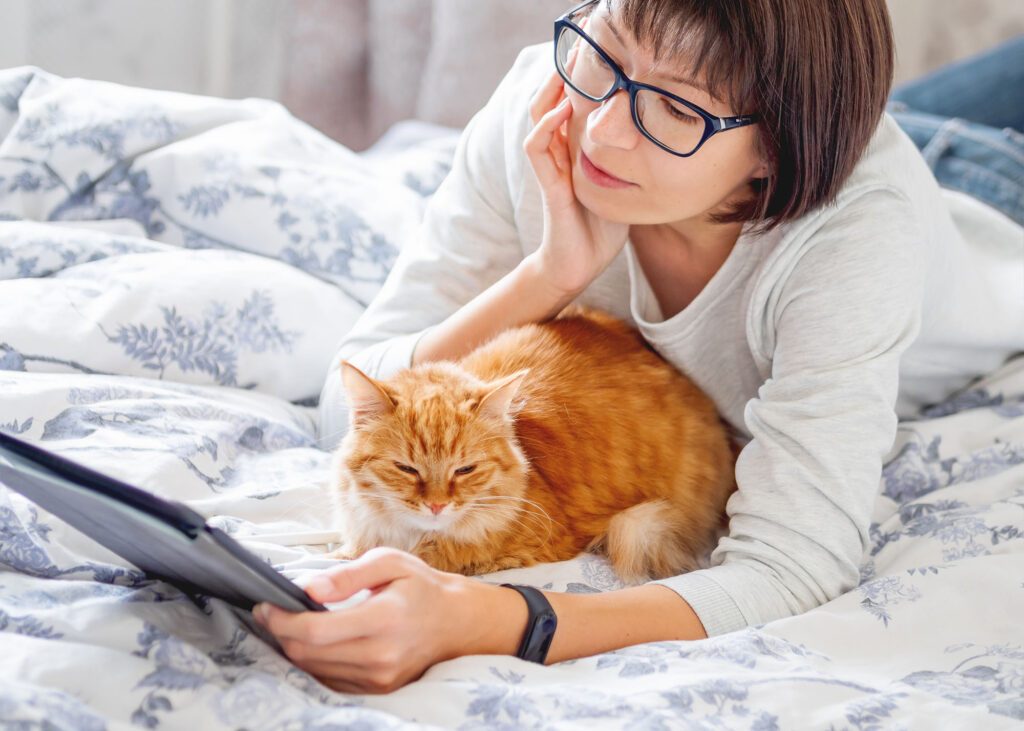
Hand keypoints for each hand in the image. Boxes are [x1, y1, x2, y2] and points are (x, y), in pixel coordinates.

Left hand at [253, 547, 511, 693]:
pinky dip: (313, 661)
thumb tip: (308, 588)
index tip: (265, 605)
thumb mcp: (389, 562)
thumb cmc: (420, 586)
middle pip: (308, 654)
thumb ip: (347, 575)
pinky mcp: (378, 688)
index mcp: (383, 619)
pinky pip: (330, 680)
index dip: (282, 620)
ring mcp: (379, 677)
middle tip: (268, 612)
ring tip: (287, 623)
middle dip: (280, 633)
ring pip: (314, 669)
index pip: (316, 631)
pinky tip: (310, 641)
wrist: (455, 622)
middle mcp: (381, 654)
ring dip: (293, 648)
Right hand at [523, 26, 629, 295]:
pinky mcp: (550, 187)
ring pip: (537, 117)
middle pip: (547, 102)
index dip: (577, 82)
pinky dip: (546, 127)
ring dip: (549, 92)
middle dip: (560, 76)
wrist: (578, 266)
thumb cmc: (600, 231)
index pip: (568, 106)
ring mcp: (551, 169)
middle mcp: (559, 155)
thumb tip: (668, 146)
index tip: (597, 59)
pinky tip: (561, 112)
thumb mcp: (624, 189)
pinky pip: (537, 149)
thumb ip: (633, 166)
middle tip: (579, 52)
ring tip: (565, 70)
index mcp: (574, 154)